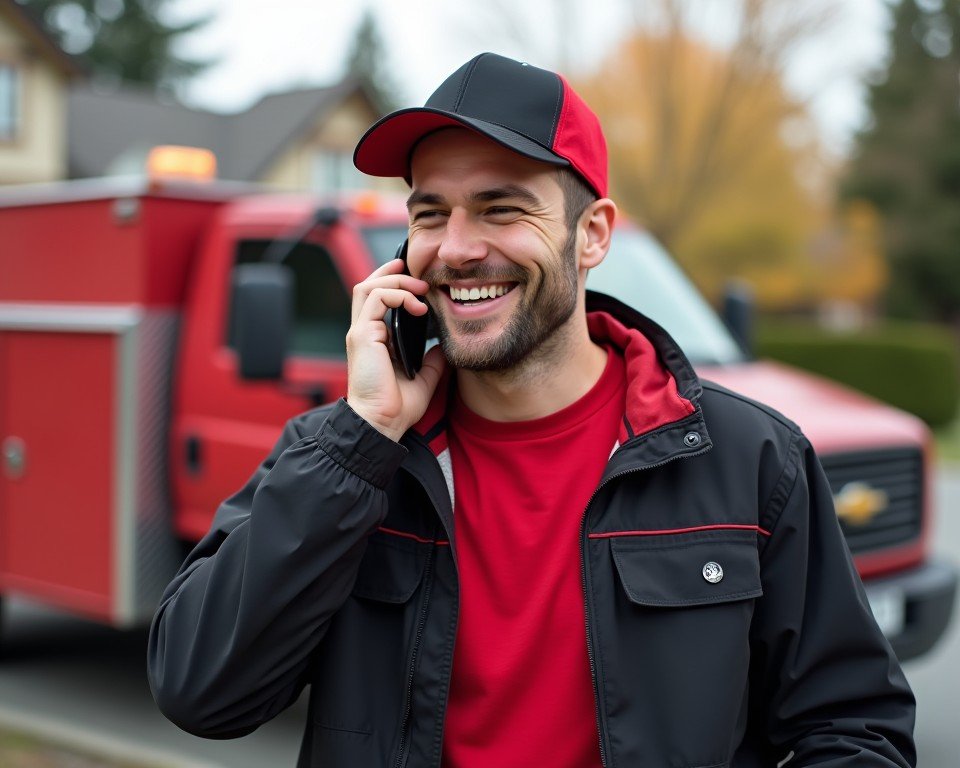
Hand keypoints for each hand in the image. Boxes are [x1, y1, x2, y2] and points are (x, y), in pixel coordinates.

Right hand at [346, 259, 446, 441]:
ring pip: (368, 286)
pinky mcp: (362, 335)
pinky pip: (377, 299)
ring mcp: (360, 332)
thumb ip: (431, 361)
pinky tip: (418, 307)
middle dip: (392, 273)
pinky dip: (399, 295)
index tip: (418, 282)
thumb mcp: (423, 379)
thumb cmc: (396, 407)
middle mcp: (364, 332)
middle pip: (367, 286)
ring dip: (396, 280)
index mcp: (374, 340)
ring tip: (420, 288)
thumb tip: (441, 346)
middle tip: (419, 276)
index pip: (377, 301)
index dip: (394, 285)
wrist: (382, 423)